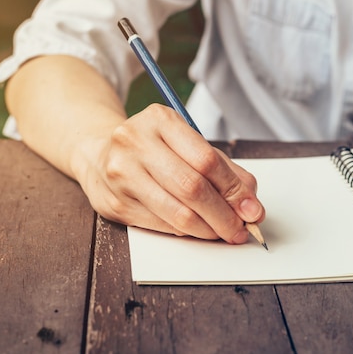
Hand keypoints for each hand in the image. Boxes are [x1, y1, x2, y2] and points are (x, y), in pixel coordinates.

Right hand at [76, 103, 264, 243]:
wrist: (99, 154)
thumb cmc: (154, 149)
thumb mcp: (188, 144)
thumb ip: (224, 170)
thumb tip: (251, 206)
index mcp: (160, 120)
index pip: (207, 160)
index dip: (234, 190)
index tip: (252, 210)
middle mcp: (135, 143)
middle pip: (193, 188)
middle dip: (224, 216)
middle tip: (241, 230)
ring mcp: (121, 174)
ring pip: (178, 214)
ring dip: (208, 230)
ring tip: (223, 232)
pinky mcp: (114, 203)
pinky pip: (161, 226)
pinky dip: (186, 233)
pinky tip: (197, 230)